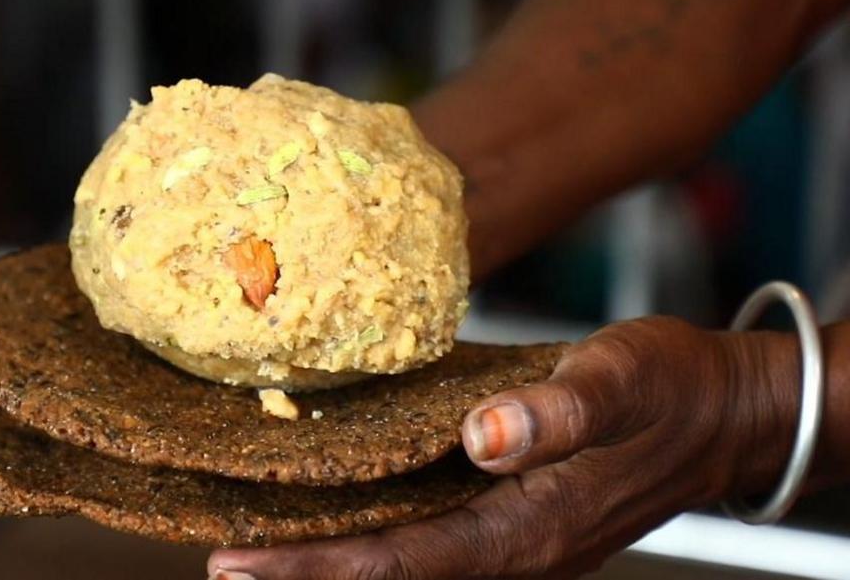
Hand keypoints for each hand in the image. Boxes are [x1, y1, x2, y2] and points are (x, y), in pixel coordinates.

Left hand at [208, 317, 797, 579]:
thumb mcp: (626, 381)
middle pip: (388, 572)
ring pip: (403, 555)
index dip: (319, 568)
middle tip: (221, 562)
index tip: (242, 564)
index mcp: (530, 528)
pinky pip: (427, 527)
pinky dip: (373, 523)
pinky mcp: (511, 509)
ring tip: (257, 538)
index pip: (403, 561)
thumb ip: (560, 413)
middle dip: (304, 572)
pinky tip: (336, 499)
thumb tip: (483, 437)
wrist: (721, 410)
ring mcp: (511, 534)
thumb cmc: (675, 389)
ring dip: (330, 553)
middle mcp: (512, 546)